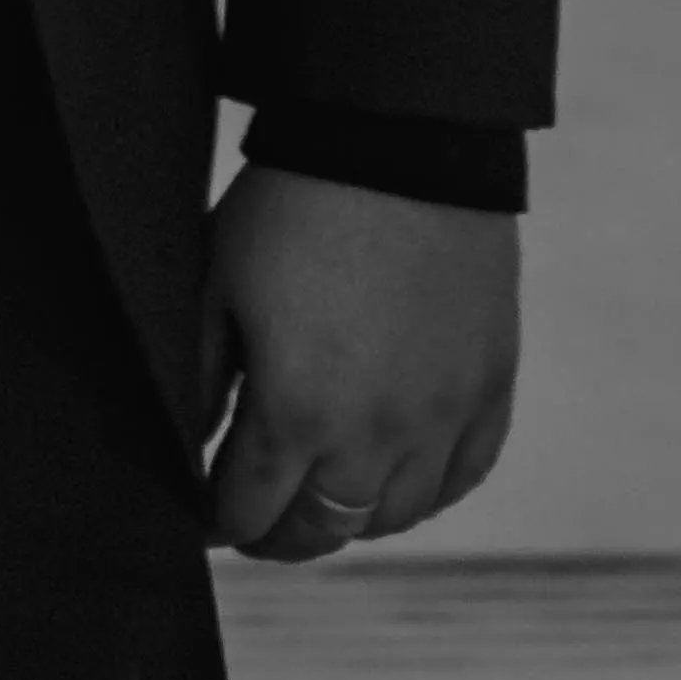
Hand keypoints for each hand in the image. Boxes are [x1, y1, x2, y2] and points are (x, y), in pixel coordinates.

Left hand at [199, 163, 520, 563]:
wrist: (397, 144)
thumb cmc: (290, 209)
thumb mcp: (218, 289)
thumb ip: (201, 382)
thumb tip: (190, 450)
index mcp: (297, 413)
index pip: (249, 511)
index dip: (218, 523)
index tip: (203, 519)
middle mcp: (377, 435)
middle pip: (321, 530)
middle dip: (277, 534)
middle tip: (254, 524)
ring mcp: (443, 416)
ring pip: (393, 517)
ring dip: (348, 521)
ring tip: (319, 503)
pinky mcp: (490, 386)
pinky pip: (463, 477)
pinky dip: (425, 493)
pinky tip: (395, 484)